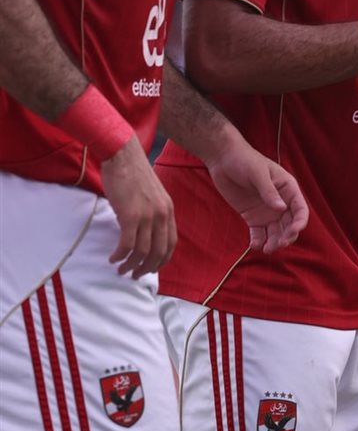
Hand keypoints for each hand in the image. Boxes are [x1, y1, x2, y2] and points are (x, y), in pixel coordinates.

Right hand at [102, 139, 176, 276]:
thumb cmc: (132, 173)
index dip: (162, 260)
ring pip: (142, 251)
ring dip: (131, 265)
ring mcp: (147, 216)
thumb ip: (151, 212)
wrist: (123, 155)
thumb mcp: (151, 194)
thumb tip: (143, 232)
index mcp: (168, 209)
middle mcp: (162, 214)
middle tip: (134, 275)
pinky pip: (127, 244)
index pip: (171, 243)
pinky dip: (120, 255)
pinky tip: (113, 258)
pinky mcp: (131, 215)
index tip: (151, 268)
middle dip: (147, 268)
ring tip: (121, 269)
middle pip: (159, 252)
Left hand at [206, 134, 308, 254]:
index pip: (300, 208)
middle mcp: (280, 202)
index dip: (300, 221)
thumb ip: (269, 191)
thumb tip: (281, 209)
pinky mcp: (253, 217)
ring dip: (274, 242)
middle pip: (289, 224)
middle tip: (277, 244)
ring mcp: (267, 211)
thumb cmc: (244, 160)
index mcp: (287, 188)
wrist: (223, 159)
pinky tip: (256, 245)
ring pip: (276, 232)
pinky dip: (259, 241)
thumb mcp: (257, 173)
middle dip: (286, 236)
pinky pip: (259, 233)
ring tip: (267, 249)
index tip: (293, 231)